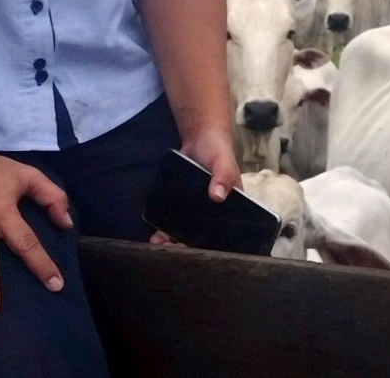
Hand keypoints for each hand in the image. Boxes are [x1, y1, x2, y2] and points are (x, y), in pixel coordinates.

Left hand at [146, 130, 241, 245]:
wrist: (200, 138)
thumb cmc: (218, 150)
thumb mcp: (223, 161)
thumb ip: (223, 176)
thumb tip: (218, 196)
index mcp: (231, 207)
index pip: (223, 233)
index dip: (210, 245)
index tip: (194, 251)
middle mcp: (216, 213)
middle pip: (203, 237)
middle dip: (186, 246)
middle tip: (169, 248)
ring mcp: (199, 210)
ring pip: (188, 232)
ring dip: (174, 241)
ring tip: (159, 243)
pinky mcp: (184, 205)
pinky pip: (177, 221)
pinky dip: (168, 229)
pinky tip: (157, 234)